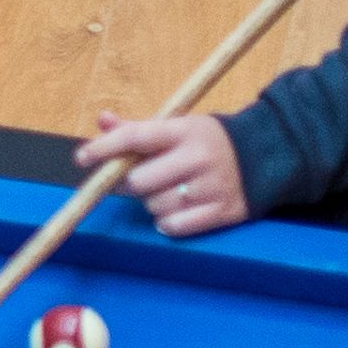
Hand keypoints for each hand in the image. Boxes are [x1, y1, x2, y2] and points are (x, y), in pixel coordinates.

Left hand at [73, 109, 245, 238]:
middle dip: (135, 183)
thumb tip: (102, 120)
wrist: (265, 154)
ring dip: (153, 203)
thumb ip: (137, 128)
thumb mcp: (176, 127)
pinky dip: (168, 222)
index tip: (82, 158)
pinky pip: (176, 227)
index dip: (104, 148)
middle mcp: (197, 157)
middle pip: (140, 181)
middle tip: (146, 178)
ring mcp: (212, 186)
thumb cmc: (206, 141)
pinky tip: (177, 209)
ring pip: (156, 206)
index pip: (135, 137)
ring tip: (170, 191)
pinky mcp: (223, 211)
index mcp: (183, 131)